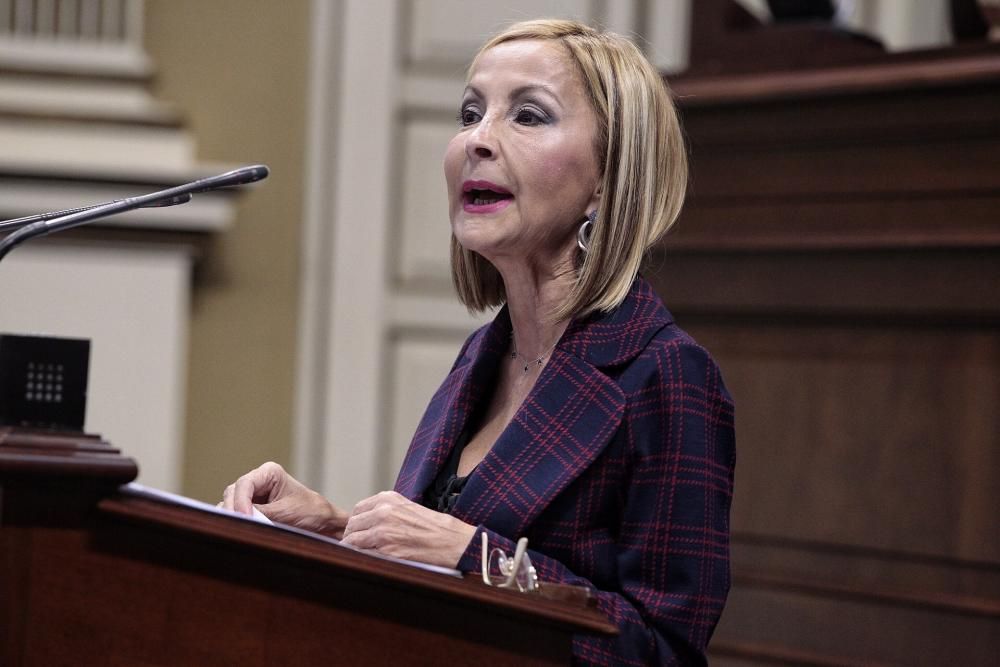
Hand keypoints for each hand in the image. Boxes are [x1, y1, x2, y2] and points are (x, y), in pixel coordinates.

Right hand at [221, 461, 347, 537]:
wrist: (323, 524)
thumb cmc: (311, 512)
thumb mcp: (285, 513)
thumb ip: (261, 514)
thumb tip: (240, 518)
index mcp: (269, 473)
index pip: (244, 483)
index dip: (240, 501)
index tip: (245, 517)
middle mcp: (258, 481)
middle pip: (233, 492)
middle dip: (233, 509)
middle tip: (236, 527)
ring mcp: (253, 496)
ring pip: (231, 503)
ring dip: (233, 517)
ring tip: (239, 530)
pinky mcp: (252, 510)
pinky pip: (237, 514)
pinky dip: (237, 522)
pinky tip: (241, 531)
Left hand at [341, 491, 476, 568]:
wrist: (453, 541)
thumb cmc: (434, 527)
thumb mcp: (407, 508)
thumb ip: (386, 510)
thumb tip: (366, 523)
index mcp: (387, 498)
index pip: (357, 510)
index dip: (356, 524)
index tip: (359, 532)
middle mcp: (382, 512)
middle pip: (351, 526)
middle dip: (352, 537)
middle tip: (358, 547)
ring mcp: (383, 532)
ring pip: (352, 541)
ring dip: (355, 549)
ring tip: (362, 556)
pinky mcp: (387, 552)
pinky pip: (363, 556)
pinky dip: (363, 559)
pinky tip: (371, 562)